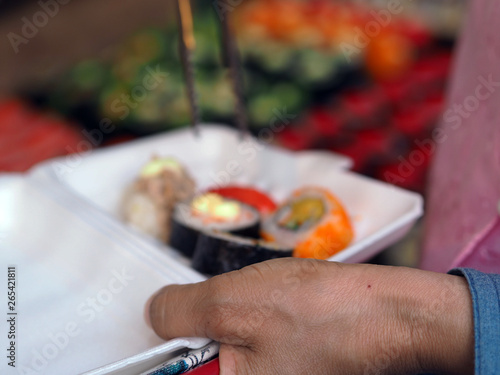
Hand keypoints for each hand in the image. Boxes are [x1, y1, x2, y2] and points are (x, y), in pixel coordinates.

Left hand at [145, 258, 473, 374]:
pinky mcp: (282, 366)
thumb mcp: (232, 301)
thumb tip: (155, 313)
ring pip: (223, 352)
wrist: (385, 313)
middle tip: (224, 305)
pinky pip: (248, 346)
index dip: (158, 356)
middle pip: (199, 365)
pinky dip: (246, 322)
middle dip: (197, 331)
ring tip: (258, 302)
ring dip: (224, 321)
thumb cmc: (321, 312)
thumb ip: (180, 310)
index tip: (166, 328)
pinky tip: (270, 307)